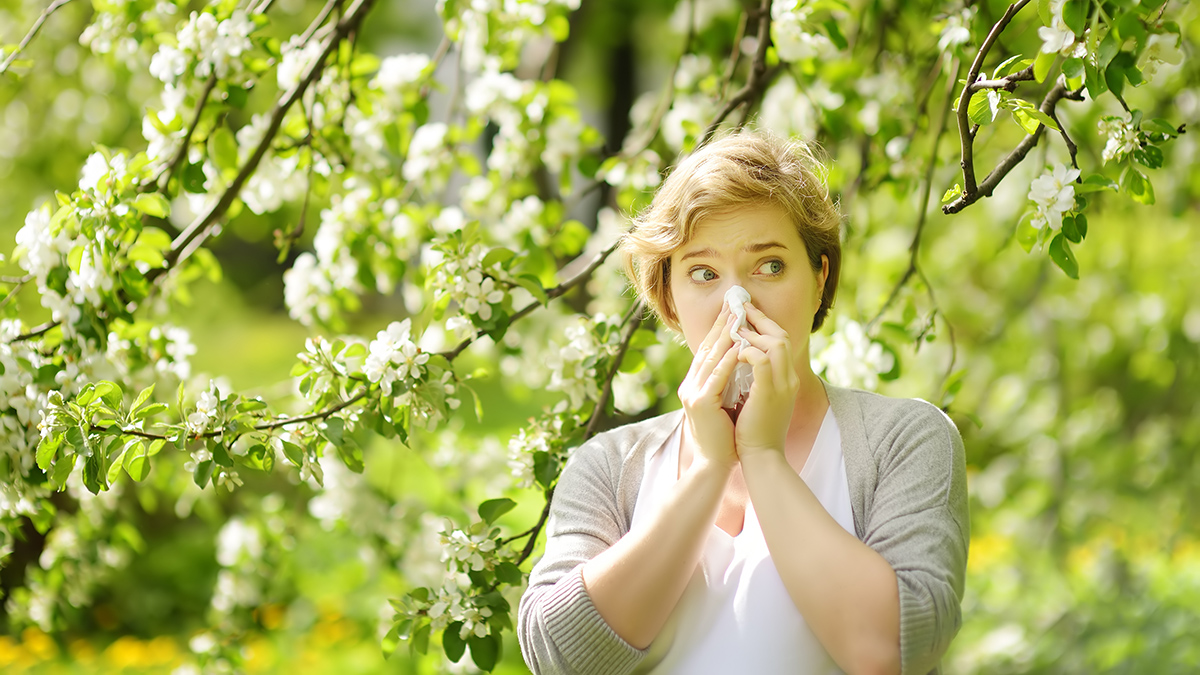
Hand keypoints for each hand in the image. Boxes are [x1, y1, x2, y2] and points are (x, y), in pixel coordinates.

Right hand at [676, 302, 740, 472]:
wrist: (714, 464)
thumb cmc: (723, 437)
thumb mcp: (723, 404)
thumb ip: (725, 384)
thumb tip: (738, 363)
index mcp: (695, 384)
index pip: (708, 350)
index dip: (719, 329)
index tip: (732, 310)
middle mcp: (690, 385)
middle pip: (707, 349)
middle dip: (721, 325)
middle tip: (734, 304)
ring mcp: (693, 394)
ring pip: (711, 358)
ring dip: (725, 336)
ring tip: (736, 318)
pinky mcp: (701, 404)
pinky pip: (716, 377)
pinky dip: (726, 360)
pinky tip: (736, 346)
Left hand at [733, 302, 801, 458]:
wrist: (761, 458)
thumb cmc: (753, 432)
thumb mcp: (757, 400)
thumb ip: (754, 379)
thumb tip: (739, 360)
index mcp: (786, 380)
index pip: (780, 341)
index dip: (763, 324)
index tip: (745, 312)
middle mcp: (789, 379)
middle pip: (781, 336)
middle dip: (759, 319)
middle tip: (739, 308)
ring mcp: (782, 386)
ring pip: (776, 343)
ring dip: (753, 333)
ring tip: (734, 327)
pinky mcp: (770, 393)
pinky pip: (763, 361)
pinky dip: (749, 351)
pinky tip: (736, 352)